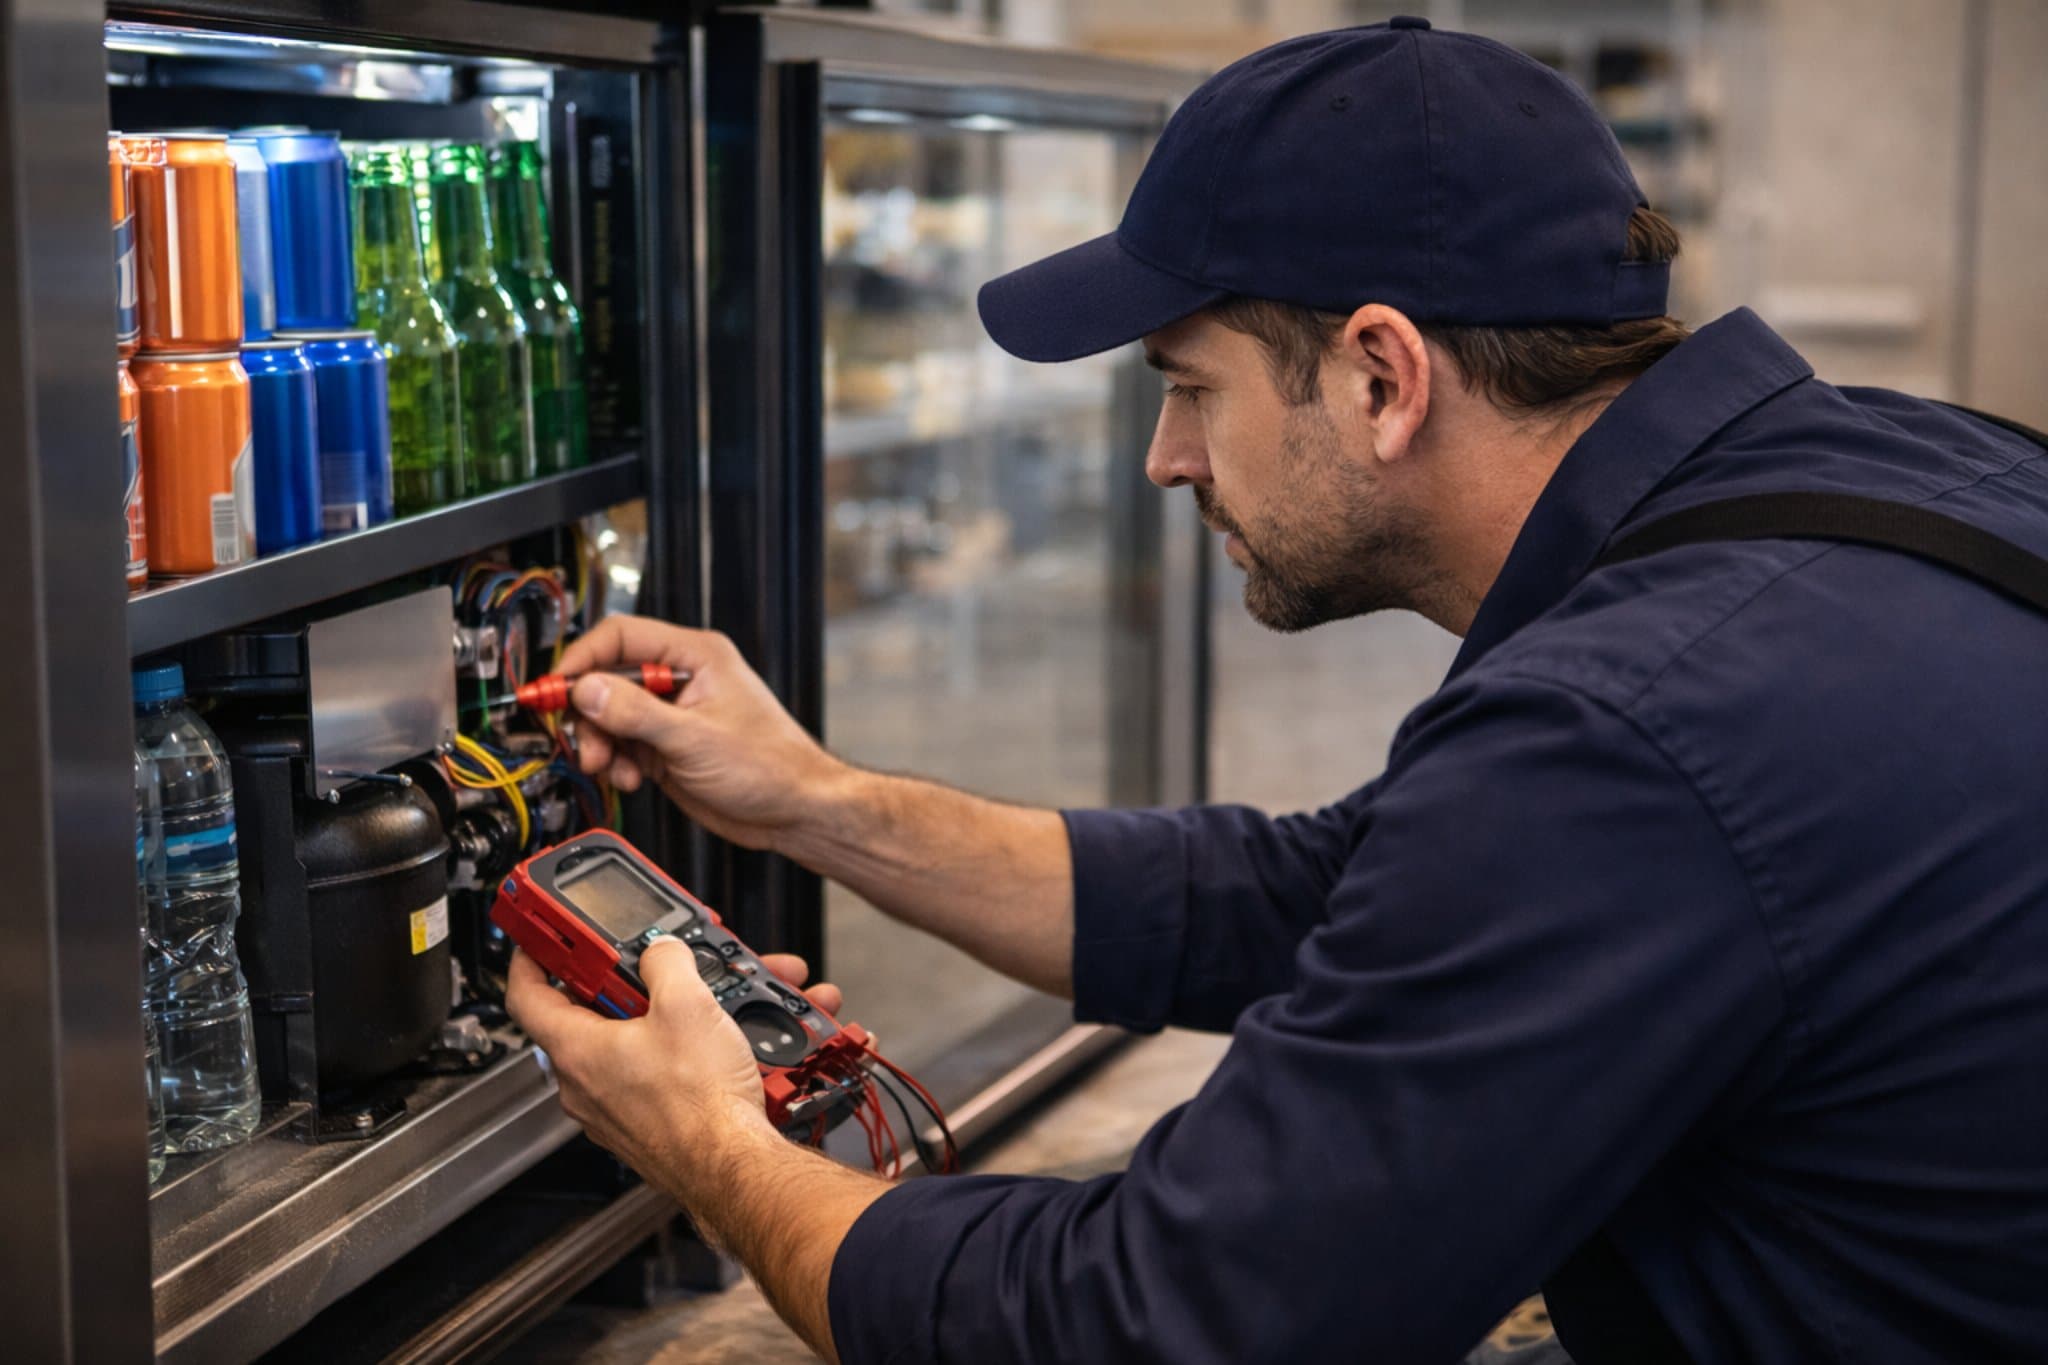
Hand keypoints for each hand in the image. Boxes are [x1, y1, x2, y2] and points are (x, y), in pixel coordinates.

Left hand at [504, 941, 844, 1186]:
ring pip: (625, 1047)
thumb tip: (661, 949)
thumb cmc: (701, 1104)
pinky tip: (714, 1044)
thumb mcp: (687, 1003)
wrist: (732, 1167)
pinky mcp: (642, 1127)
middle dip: (621, 985)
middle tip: (646, 965)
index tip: (542, 941)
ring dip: (660, 1019)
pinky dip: (675, 1053)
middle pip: (585, 1017)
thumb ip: (666, 961)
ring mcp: (611, 1111)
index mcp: (576, 1050)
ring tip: (703, 1005)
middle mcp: (583, 1085)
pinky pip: (648, 1076)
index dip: (531, 958)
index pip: (525, 995)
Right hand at [558, 616, 847, 850]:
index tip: (556, 689)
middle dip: (590, 714)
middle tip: (587, 743)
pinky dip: (616, 762)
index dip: (583, 660)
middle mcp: (682, 679)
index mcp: (696, 656)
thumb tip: (587, 689)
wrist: (794, 811)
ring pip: (611, 716)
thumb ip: (636, 712)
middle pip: (608, 680)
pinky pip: (623, 745)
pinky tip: (629, 779)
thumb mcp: (694, 738)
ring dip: (602, 743)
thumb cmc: (771, 766)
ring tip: (610, 768)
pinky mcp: (667, 747)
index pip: (621, 637)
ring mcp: (673, 714)